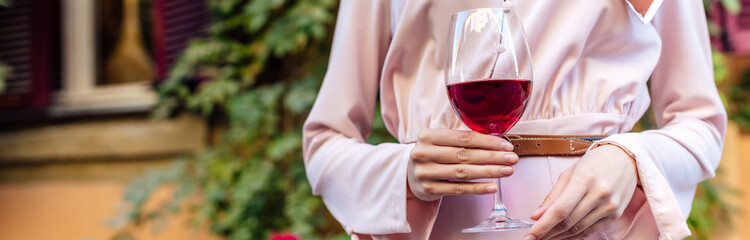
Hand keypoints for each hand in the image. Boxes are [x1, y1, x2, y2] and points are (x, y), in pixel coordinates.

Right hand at [407, 129, 518, 200]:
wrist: (409, 173)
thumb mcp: (439, 140)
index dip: (487, 141)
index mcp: (428, 136)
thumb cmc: (432, 154)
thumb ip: (461, 138)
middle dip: (492, 157)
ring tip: (507, 171)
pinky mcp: (429, 189)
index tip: (505, 145)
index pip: (463, 138)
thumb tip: (496, 141)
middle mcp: (424, 153)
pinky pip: (458, 190)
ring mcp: (425, 173)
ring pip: (463, 172)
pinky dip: (477, 188)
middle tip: (512, 159)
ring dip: (489, 172)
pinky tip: (492, 186)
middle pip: (464, 155)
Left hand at [524, 144, 638, 239]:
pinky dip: (574, 236)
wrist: (626, 159)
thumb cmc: (595, 163)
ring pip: (578, 229)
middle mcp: (599, 194)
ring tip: (545, 238)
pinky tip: (562, 236)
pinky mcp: (615, 215)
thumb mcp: (569, 173)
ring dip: (559, 237)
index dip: (543, 225)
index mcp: (584, 179)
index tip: (530, 235)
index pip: (560, 209)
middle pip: (568, 222)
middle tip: (532, 238)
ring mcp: (609, 206)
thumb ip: (553, 196)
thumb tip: (537, 216)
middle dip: (548, 233)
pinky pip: (590, 230)